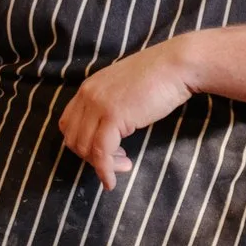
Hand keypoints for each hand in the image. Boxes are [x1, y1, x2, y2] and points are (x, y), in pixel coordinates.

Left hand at [59, 40, 194, 188]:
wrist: (176, 65)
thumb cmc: (159, 76)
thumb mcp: (124, 88)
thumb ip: (110, 102)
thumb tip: (109, 127)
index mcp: (89, 87)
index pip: (68, 124)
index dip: (82, 143)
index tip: (102, 150)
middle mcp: (88, 95)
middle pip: (72, 138)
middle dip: (90, 157)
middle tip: (115, 161)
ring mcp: (99, 105)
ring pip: (85, 148)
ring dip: (101, 165)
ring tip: (123, 165)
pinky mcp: (113, 116)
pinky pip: (101, 153)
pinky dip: (104, 171)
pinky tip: (112, 181)